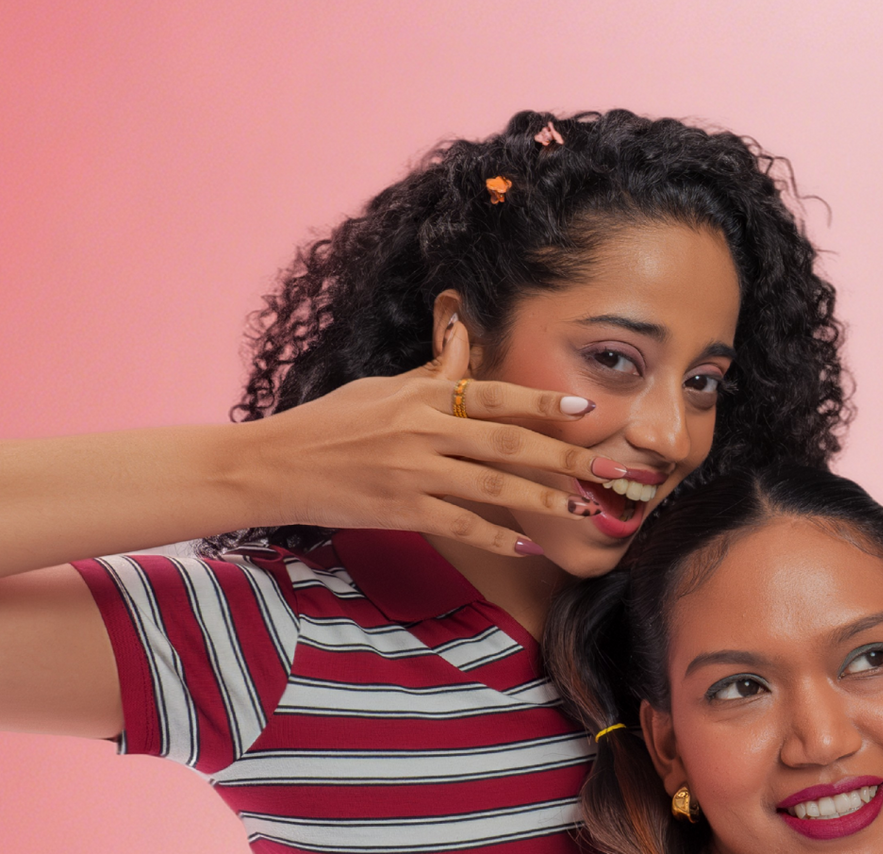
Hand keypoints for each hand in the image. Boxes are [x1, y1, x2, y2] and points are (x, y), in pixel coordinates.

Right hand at [235, 319, 628, 555]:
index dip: (543, 401)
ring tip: (582, 509)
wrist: (271, 465)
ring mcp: (412, 473)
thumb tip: (464, 337)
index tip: (587, 409)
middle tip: (611, 469)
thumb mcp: (382, 386)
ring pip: (492, 488)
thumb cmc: (328, 421)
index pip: (495, 395)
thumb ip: (432, 372)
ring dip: (543, 500)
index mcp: (422, 396)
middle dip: (566, 457)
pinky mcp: (400, 512)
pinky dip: (496, 537)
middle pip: (508, 444)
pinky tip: (528, 546)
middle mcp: (423, 431)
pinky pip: (460, 525)